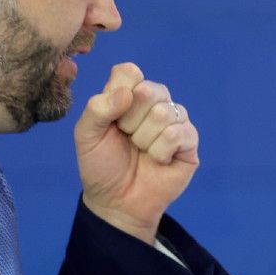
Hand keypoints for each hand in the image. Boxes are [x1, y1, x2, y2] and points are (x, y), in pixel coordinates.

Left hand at [74, 62, 199, 243]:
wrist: (116, 203)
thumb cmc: (102, 166)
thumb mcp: (86, 135)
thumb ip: (97, 108)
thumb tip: (127, 93)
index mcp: (128, 95)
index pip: (129, 71)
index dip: (118, 94)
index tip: (112, 119)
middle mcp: (154, 103)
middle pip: (149, 90)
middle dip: (130, 121)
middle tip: (126, 138)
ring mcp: (175, 121)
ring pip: (164, 113)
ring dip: (144, 139)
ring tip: (140, 152)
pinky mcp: (189, 142)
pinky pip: (178, 133)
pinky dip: (161, 151)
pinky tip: (157, 160)